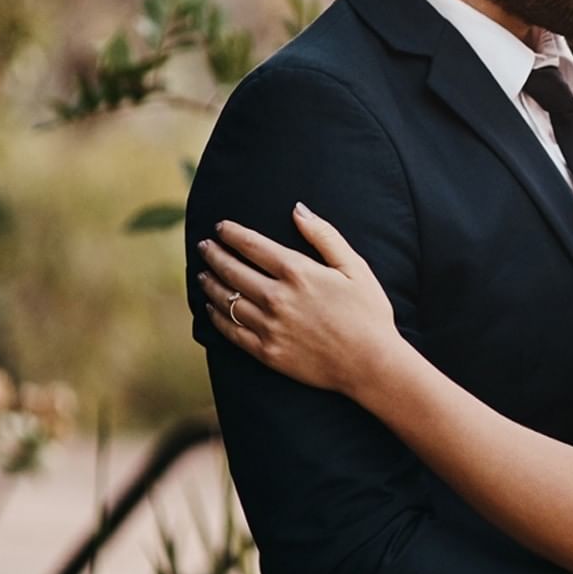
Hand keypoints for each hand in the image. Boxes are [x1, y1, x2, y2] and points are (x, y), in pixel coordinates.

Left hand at [197, 204, 398, 393]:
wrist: (370, 363)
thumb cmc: (368, 312)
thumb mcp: (354, 267)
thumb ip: (324, 235)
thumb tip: (298, 210)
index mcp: (298, 272)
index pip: (252, 245)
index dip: (232, 233)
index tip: (220, 227)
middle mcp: (277, 297)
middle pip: (232, 270)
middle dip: (214, 254)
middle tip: (204, 246)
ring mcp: (269, 326)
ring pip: (226, 300)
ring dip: (211, 284)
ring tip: (203, 274)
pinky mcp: (266, 351)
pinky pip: (231, 331)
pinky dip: (216, 317)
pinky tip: (211, 309)